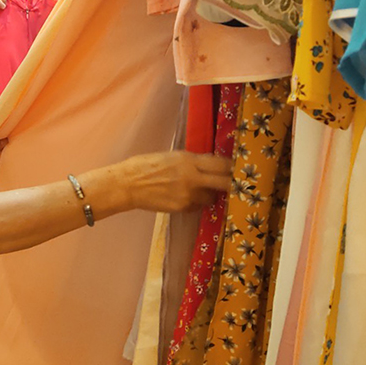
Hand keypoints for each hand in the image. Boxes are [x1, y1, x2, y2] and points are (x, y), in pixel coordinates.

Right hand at [98, 151, 231, 212]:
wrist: (127, 184)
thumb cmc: (145, 165)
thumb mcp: (172, 156)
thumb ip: (192, 161)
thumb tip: (210, 166)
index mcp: (189, 160)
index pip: (222, 164)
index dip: (233, 167)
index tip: (238, 169)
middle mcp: (192, 177)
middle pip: (225, 182)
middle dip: (232, 184)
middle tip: (236, 184)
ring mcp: (188, 195)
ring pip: (211, 197)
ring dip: (210, 194)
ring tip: (198, 190)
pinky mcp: (182, 207)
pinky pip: (197, 205)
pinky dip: (195, 202)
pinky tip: (182, 196)